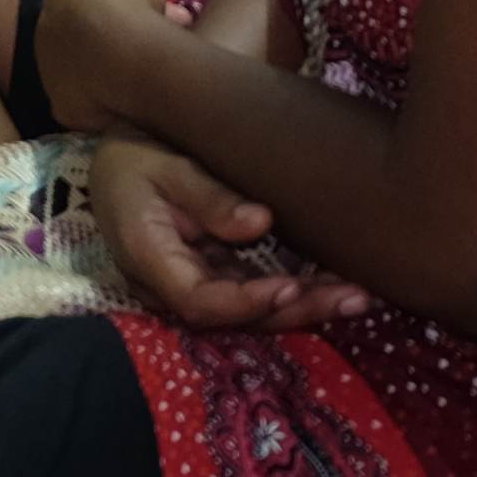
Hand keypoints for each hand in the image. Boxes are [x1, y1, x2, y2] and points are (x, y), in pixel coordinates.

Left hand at [27, 0, 181, 133]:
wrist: (119, 46)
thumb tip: (148, 1)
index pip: (85, 4)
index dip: (117, 11)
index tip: (143, 19)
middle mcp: (46, 34)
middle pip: (82, 40)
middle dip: (112, 42)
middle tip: (145, 49)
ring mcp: (49, 74)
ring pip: (83, 75)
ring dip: (108, 75)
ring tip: (141, 76)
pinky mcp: (62, 107)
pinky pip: (87, 107)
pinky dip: (107, 105)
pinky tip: (130, 102)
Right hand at [90, 128, 366, 333]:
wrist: (116, 163)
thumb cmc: (134, 158)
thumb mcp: (165, 165)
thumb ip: (208, 197)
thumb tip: (262, 223)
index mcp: (149, 260)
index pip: (199, 301)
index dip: (246, 303)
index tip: (290, 288)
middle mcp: (173, 287)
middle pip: (237, 318)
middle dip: (297, 312)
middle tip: (352, 298)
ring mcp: (196, 286)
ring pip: (253, 312)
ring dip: (307, 307)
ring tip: (361, 296)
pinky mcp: (216, 278)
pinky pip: (258, 294)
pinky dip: (299, 292)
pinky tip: (340, 285)